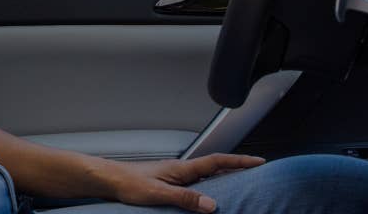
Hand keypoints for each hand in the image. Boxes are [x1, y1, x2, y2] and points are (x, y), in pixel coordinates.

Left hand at [99, 153, 265, 212]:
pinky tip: (208, 196)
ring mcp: (175, 175)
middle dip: (237, 168)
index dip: (240, 161)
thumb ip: (185, 199)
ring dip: (224, 177)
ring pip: (206, 175)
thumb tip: (211, 206)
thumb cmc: (129, 182)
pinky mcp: (168, 183)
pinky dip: (208, 186)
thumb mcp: (158, 193)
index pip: (217, 161)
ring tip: (240, 184)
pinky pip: (196, 183)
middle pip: (216, 166)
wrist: (109, 179)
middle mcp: (181, 170)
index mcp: (182, 168)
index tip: (259, 161)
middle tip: (256, 172)